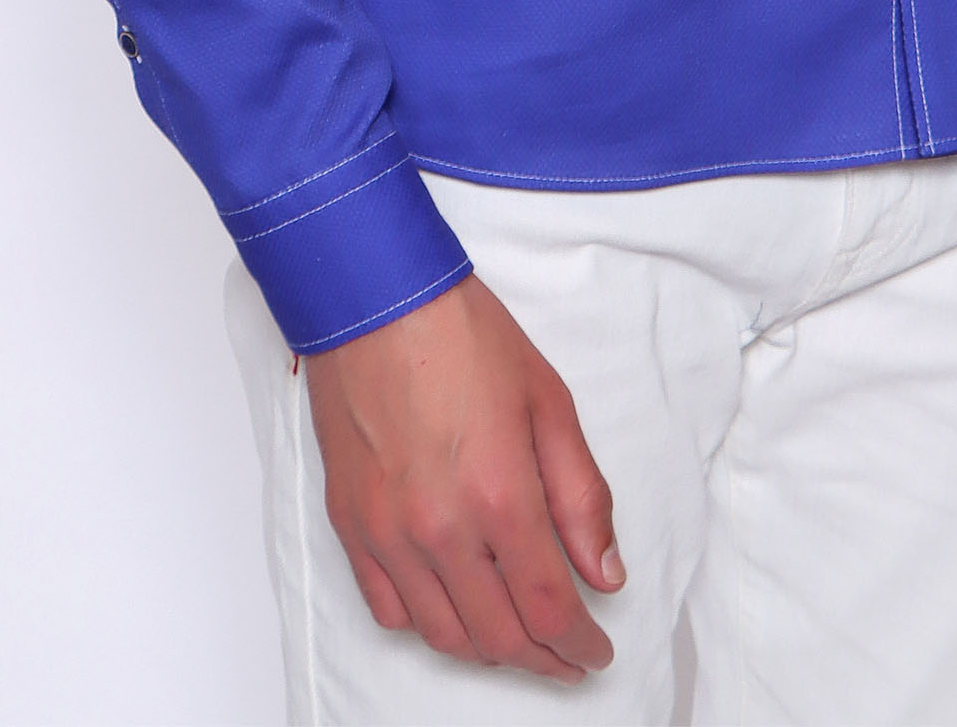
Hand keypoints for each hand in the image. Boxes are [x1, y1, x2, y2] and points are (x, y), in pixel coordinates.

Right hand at [303, 272, 623, 679]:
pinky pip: (389, 608)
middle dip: (542, 660)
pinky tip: (453, 607)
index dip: (579, 645)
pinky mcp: (350, 524)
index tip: (596, 652)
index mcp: (499, 496)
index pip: (548, 609)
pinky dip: (427, 624)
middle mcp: (439, 529)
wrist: (375, 296)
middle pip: (498, 637)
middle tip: (568, 657)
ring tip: (518, 637)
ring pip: (443, 635)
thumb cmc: (464, 335)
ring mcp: (387, 532)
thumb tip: (605, 572)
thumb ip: (581, 496)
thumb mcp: (549, 401)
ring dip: (488, 650)